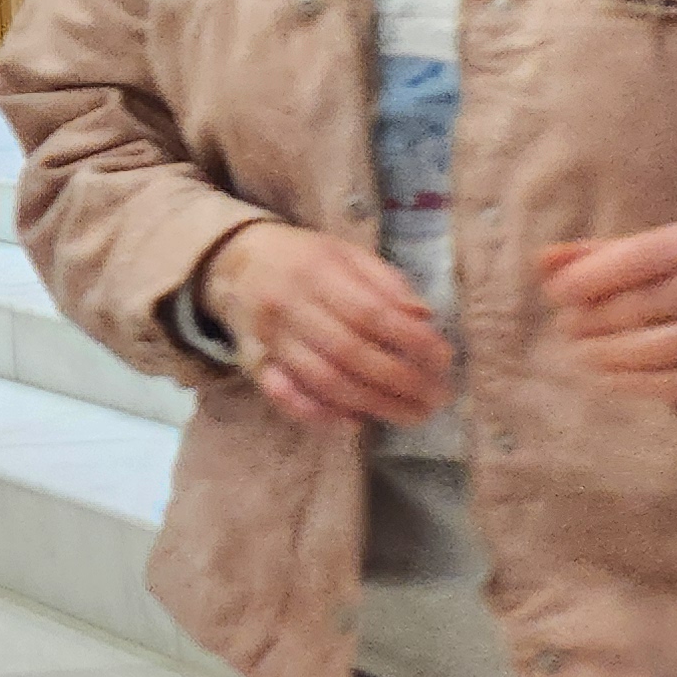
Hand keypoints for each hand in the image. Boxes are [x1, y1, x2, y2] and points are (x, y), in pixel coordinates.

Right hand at [198, 223, 453, 427]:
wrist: (232, 262)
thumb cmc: (303, 258)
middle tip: (437, 397)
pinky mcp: (253, 362)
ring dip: (372, 403)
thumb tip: (425, 317)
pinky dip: (317, 414)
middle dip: (401, 380)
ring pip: (323, 379)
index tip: (444, 359)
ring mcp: (268, 338)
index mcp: (316, 272)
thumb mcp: (345, 253)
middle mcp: (288, 306)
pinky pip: (283, 395)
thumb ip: (386, 282)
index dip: (411, 340)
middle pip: (349, 352)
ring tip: (412, 415)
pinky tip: (352, 422)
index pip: (370, 312)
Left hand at [544, 219, 676, 408]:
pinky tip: (607, 379)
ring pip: (654, 352)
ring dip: (604, 357)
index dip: (584, 281)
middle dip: (588, 322)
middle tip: (566, 327)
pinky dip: (634, 385)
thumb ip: (606, 253)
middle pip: (636, 310)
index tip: (556, 294)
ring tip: (580, 353)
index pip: (631, 262)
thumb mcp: (672, 244)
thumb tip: (542, 262)